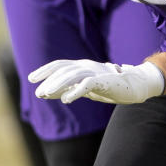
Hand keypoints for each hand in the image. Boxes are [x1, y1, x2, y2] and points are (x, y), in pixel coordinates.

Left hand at [28, 59, 165, 104]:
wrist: (135, 86)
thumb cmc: (109, 87)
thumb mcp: (85, 89)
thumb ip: (67, 89)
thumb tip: (46, 93)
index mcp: (82, 66)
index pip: (59, 65)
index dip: (45, 70)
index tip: (31, 78)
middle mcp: (87, 66)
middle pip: (64, 70)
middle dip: (48, 80)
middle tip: (37, 93)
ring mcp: (96, 72)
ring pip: (73, 75)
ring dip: (58, 84)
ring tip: (45, 94)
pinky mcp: (105, 81)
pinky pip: (87, 85)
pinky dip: (75, 91)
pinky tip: (66, 100)